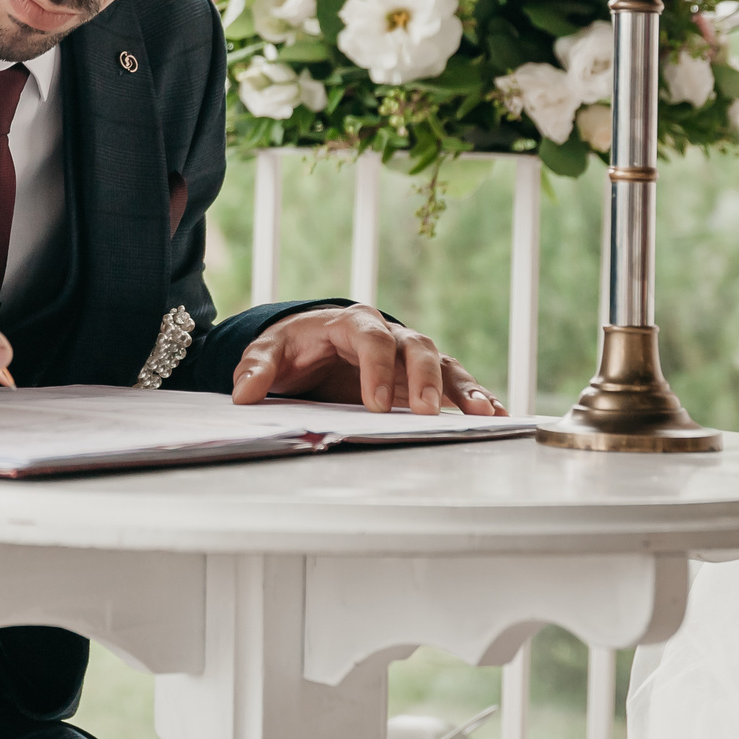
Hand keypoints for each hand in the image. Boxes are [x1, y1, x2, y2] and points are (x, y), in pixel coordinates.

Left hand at [229, 304, 509, 416]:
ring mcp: (409, 355)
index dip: (374, 368)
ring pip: (443, 363)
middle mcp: (388, 333)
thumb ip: (257, 368)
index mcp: (350, 323)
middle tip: (424, 412)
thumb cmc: (292, 348)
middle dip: (422, 378)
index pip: (369, 338)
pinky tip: (494, 415)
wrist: (310, 345)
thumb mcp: (269, 352)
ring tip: (483, 413)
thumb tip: (245, 393)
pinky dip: (474, 396)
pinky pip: (453, 383)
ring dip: (463, 387)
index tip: (373, 404)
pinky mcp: (422, 377)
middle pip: (415, 346)